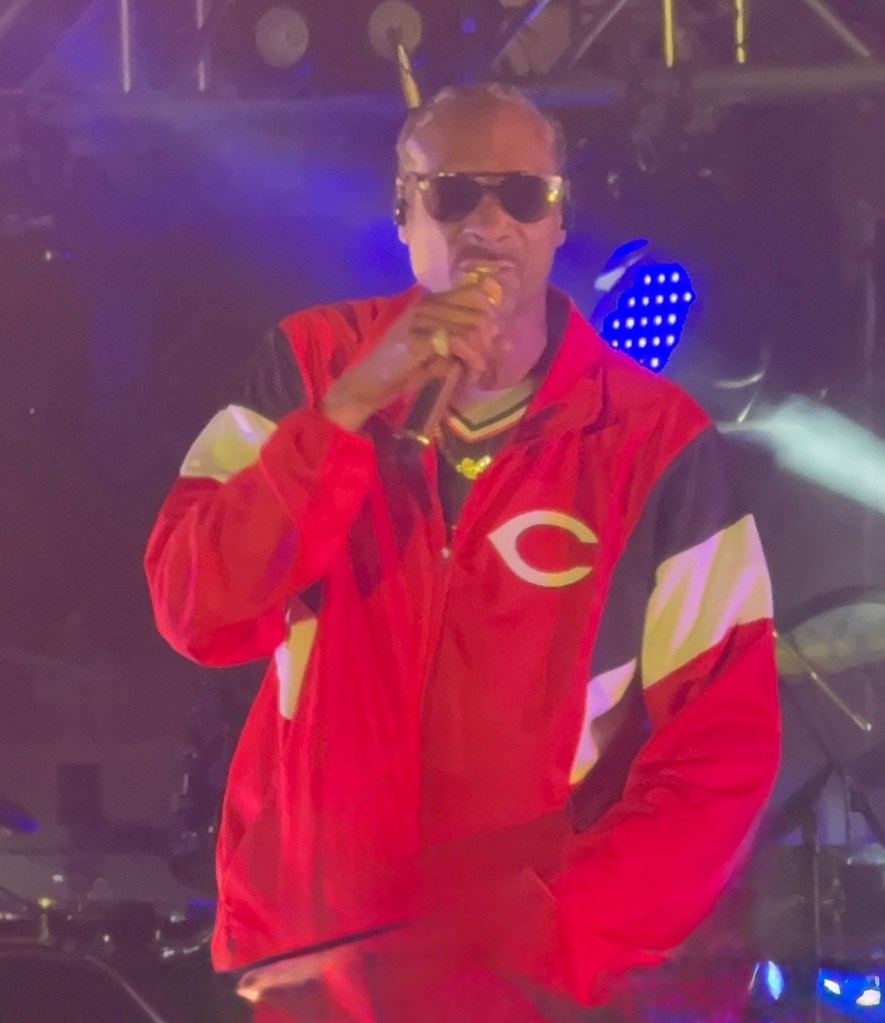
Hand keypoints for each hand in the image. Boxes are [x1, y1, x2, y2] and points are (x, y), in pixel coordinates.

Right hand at [321, 271, 502, 432]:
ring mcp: (422, 320)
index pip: (475, 293)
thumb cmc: (401, 371)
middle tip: (479, 364)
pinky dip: (470, 361)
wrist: (367, 385)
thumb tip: (505, 341)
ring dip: (480, 355)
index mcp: (430, 302)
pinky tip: (467, 375)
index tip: (488, 342)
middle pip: (479, 313)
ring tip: (473, 373)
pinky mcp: (419, 338)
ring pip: (473, 328)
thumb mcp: (441, 354)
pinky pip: (459, 342)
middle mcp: (427, 305)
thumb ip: (468, 344)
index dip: (490, 316)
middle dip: (488, 342)